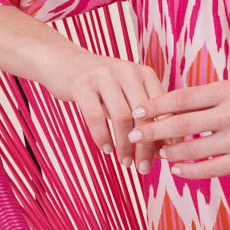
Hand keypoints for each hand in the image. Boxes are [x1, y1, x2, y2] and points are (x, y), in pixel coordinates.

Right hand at [45, 51, 166, 171]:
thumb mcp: (127, 97)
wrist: (62, 62)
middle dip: (145, 146)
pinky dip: (102, 136)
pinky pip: (95, 116)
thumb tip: (164, 149)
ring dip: (125, 145)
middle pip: (144, 115)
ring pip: (122, 116)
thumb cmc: (102, 88)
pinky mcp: (81, 83)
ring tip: (125, 162)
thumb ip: (145, 117)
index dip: (167, 134)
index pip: (163, 108)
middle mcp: (128, 71)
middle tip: (143, 167)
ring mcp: (104, 75)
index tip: (167, 156)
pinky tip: (106, 150)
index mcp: (144, 74)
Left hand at [128, 80, 229, 196]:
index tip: (138, 110)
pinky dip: (190, 171)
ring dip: (171, 153)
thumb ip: (213, 96)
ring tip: (160, 154)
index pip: (182, 97)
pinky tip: (178, 170)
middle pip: (181, 123)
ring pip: (192, 149)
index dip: (156, 105)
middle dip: (153, 130)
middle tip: (132, 135)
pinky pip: (209, 168)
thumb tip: (175, 103)